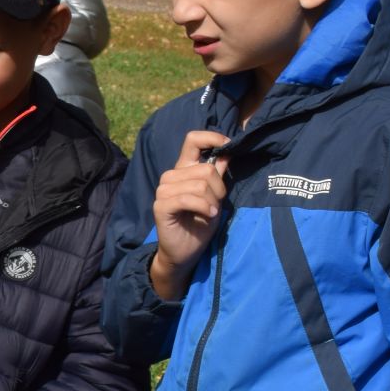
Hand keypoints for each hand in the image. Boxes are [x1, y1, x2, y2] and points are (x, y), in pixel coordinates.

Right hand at [148, 130, 231, 299]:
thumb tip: (226, 152)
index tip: (227, 145)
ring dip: (212, 201)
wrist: (185, 252)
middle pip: (205, 168)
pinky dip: (203, 207)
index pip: (192, 139)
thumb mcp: (215, 197)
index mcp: (184, 170)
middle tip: (216, 204)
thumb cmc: (200, 224)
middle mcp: (171, 176)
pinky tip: (208, 216)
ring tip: (210, 212)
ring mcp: (164, 191)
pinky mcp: (161, 206)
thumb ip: (218, 175)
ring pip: (199, 184)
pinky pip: (188, 198)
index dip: (212, 137)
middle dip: (219, 188)